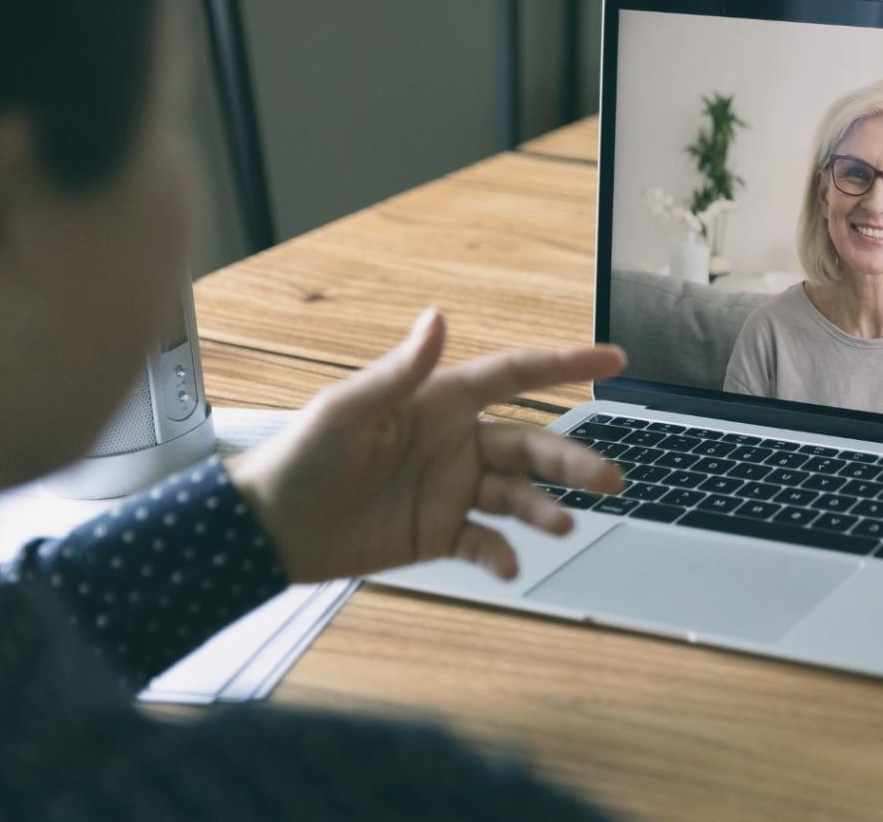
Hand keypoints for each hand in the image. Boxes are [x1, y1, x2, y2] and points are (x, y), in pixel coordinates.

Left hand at [225, 308, 626, 583]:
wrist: (268, 529)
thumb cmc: (301, 456)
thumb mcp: (348, 409)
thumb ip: (401, 370)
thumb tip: (438, 318)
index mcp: (441, 402)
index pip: (515, 375)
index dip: (566, 365)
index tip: (614, 360)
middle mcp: (457, 442)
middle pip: (531, 446)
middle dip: (573, 460)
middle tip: (609, 479)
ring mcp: (452, 489)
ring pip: (518, 496)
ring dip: (545, 509)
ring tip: (563, 526)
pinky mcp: (440, 532)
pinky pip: (485, 540)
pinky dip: (501, 553)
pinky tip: (508, 564)